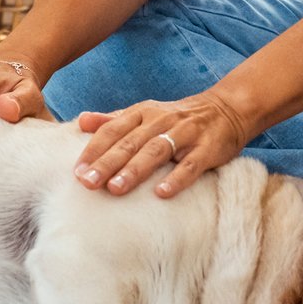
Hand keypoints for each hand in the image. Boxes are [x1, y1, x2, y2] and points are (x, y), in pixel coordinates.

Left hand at [73, 92, 249, 198]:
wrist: (226, 109)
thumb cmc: (177, 118)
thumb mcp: (145, 113)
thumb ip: (113, 119)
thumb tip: (81, 120)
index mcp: (143, 113)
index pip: (113, 130)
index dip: (94, 149)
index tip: (76, 171)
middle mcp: (161, 121)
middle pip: (130, 142)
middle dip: (107, 162)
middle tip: (87, 183)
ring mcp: (185, 134)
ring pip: (156, 151)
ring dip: (135, 169)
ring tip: (116, 188)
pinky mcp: (207, 149)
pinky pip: (191, 165)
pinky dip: (177, 178)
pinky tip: (162, 194)